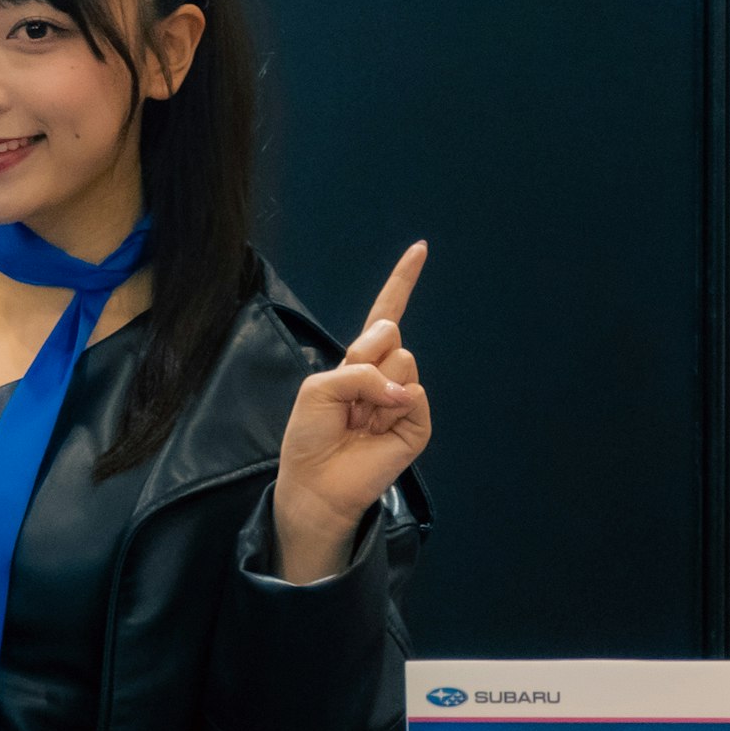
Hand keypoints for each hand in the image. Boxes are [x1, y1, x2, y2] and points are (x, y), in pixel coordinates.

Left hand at [270, 241, 430, 584]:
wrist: (316, 482)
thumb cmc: (310, 435)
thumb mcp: (320, 388)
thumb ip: (359, 369)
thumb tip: (405, 383)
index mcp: (361, 360)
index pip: (386, 314)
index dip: (402, 282)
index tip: (420, 248)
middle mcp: (386, 374)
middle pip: (389, 336)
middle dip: (363, 359)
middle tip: (347, 399)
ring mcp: (405, 398)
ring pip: (402, 362)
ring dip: (374, 390)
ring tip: (360, 420)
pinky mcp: (417, 424)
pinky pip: (415, 394)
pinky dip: (392, 408)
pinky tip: (376, 432)